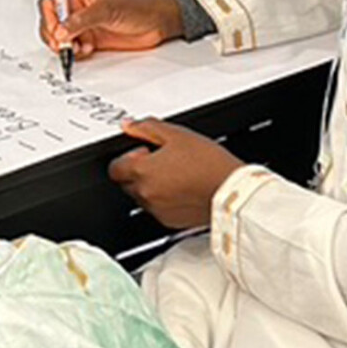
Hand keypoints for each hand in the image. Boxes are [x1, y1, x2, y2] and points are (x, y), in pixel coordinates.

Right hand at [38, 0, 184, 61]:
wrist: (159, 21)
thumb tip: (60, 31)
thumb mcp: (106, 9)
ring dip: (65, 46)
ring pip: (62, 38)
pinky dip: (76, 53)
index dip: (49, 18)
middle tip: (62, 44)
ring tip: (77, 48)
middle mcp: (79, 10)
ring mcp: (85, 26)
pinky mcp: (93, 40)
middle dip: (53, 36)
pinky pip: (75, 49)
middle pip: (52, 23)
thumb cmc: (138, 5)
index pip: (51, 3)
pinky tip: (86, 51)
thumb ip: (81, 20)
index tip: (56, 31)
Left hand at [107, 119, 247, 229]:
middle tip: (162, 161)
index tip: (143, 152)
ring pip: (142, 196)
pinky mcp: (170, 221)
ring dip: (151, 186)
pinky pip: (158, 209)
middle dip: (138, 171)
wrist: (232, 192)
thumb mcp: (177, 135)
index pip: (114, 167)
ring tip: (176, 174)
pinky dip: (164, 200)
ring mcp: (156, 209)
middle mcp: (145, 193)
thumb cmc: (209, 164)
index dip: (128, 157)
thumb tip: (128, 126)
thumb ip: (147, 127)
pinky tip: (182, 188)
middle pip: (127, 182)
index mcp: (142, 171)